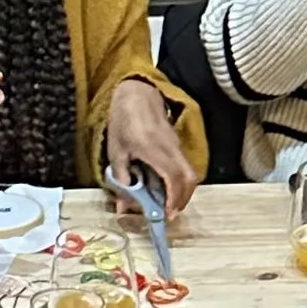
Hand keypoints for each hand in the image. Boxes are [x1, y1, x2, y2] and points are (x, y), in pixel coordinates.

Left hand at [104, 79, 197, 219]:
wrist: (137, 93)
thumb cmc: (124, 119)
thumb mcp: (116, 150)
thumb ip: (121, 178)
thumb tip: (124, 205)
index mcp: (154, 148)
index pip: (173, 176)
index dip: (174, 198)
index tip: (167, 214)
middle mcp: (170, 147)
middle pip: (190, 177)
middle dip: (183, 199)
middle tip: (169, 213)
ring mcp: (176, 145)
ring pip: (190, 172)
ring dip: (182, 191)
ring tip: (167, 203)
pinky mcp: (176, 144)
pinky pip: (183, 166)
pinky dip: (178, 181)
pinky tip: (164, 187)